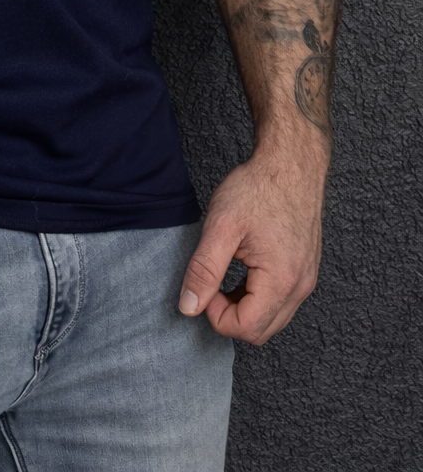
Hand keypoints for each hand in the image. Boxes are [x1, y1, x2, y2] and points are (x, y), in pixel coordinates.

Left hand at [178, 147, 325, 343]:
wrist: (291, 164)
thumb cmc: (259, 188)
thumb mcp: (221, 225)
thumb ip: (204, 270)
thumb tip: (189, 306)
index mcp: (281, 281)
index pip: (245, 328)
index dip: (216, 314)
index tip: (204, 286)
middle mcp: (300, 287)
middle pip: (261, 331)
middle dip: (230, 317)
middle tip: (212, 284)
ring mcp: (306, 280)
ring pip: (272, 320)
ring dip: (243, 309)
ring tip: (225, 276)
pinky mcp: (305, 271)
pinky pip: (281, 303)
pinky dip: (258, 298)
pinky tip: (242, 274)